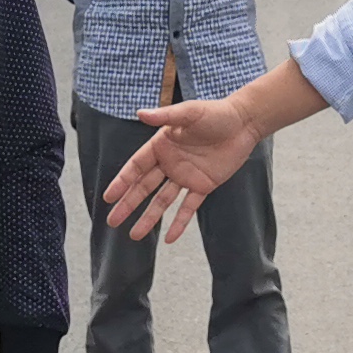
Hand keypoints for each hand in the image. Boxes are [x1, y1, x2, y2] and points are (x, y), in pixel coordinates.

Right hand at [106, 98, 259, 244]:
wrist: (244, 123)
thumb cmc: (215, 113)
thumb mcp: (189, 112)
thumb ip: (166, 116)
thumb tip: (140, 113)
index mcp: (162, 145)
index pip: (136, 167)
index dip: (122, 182)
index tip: (108, 197)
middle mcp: (170, 163)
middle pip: (144, 187)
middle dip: (128, 204)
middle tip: (112, 222)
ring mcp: (186, 176)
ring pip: (162, 201)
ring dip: (148, 217)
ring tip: (134, 235)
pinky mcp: (204, 185)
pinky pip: (189, 207)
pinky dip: (179, 223)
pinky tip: (170, 239)